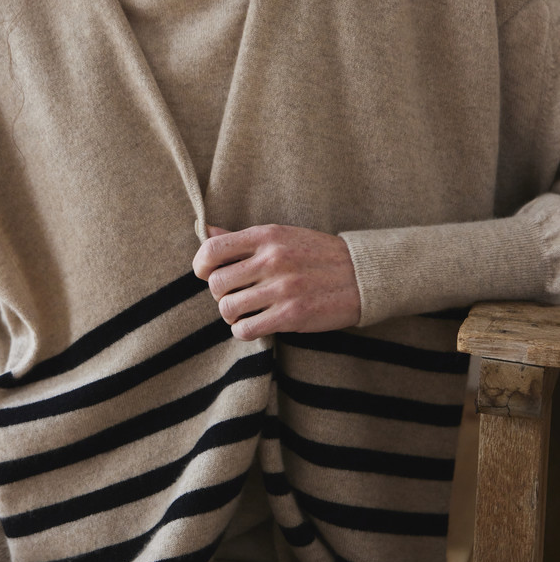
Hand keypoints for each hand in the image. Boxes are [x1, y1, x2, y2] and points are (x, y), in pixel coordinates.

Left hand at [192, 223, 360, 340]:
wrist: (362, 274)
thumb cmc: (317, 254)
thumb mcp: (281, 235)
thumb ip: (242, 238)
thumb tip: (205, 230)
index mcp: (267, 236)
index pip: (212, 249)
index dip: (200, 265)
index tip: (205, 274)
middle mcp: (272, 259)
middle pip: (216, 283)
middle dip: (219, 294)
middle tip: (234, 296)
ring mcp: (282, 288)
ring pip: (228, 308)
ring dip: (231, 315)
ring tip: (244, 313)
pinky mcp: (292, 315)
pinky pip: (247, 329)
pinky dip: (244, 331)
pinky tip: (255, 325)